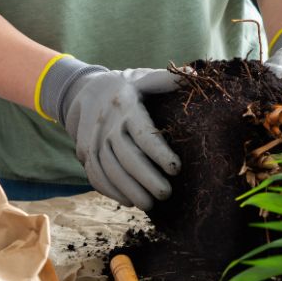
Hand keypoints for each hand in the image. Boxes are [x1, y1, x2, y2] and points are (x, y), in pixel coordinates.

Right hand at [39, 58, 180, 209]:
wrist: (88, 90)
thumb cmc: (127, 88)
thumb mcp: (145, 78)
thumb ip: (167, 80)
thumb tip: (195, 75)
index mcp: (125, 105)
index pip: (142, 133)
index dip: (159, 152)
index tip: (176, 168)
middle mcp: (106, 124)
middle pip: (126, 156)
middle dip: (146, 178)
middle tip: (166, 194)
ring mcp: (93, 140)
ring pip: (109, 169)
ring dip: (128, 189)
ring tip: (150, 204)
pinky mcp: (86, 153)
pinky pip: (95, 176)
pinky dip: (111, 191)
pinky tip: (129, 202)